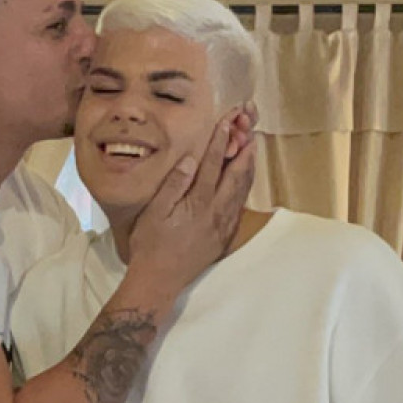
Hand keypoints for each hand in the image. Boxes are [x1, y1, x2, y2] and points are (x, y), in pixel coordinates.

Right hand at [126, 110, 256, 290]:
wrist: (159, 280)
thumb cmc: (151, 245)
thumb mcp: (155, 211)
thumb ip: (174, 184)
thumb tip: (190, 160)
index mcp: (198, 202)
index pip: (213, 163)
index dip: (221, 141)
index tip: (227, 122)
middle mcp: (216, 211)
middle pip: (237, 174)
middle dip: (244, 150)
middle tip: (250, 131)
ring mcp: (223, 225)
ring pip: (243, 190)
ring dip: (248, 168)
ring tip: (252, 151)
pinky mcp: (224, 236)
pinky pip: (240, 207)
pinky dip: (245, 189)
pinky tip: (244, 184)